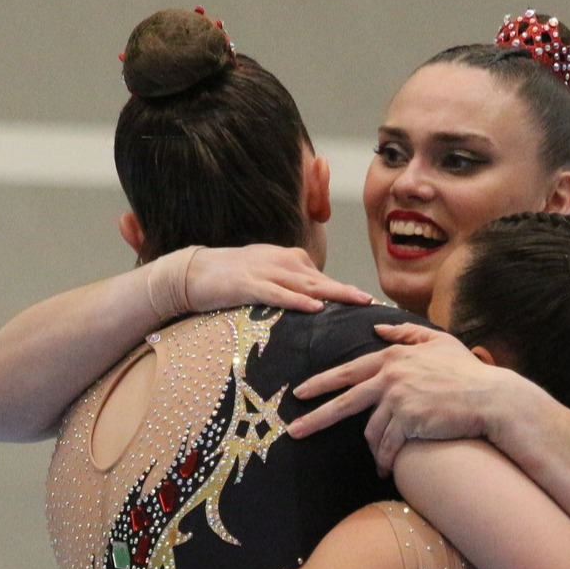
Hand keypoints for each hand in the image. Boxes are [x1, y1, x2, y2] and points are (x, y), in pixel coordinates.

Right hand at [186, 245, 371, 313]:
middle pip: (323, 280)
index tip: (371, 304)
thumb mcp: (269, 278)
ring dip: (334, 294)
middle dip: (350, 292)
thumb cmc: (233, 279)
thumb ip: (292, 287)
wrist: (194, 272)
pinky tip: (315, 308)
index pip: (325, 278)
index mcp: (290, 260)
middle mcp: (282, 262)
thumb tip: (316, 304)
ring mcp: (266, 272)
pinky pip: (278, 294)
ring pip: (307, 285)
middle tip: (375, 304)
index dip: (348, 291)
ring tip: (358, 302)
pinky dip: (297, 301)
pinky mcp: (249, 285)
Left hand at [290, 326, 510, 472]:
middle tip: (294, 431)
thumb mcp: (439, 342)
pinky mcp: (408, 419)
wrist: (491, 398)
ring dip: (376, 450)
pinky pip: (388, 446)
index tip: (300, 393)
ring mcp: (398, 397)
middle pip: (344, 401)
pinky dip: (386, 460)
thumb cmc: (468, 372)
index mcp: (393, 356)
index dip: (322, 383)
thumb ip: (407, 333)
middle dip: (316, 418)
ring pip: (372, 431)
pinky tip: (388, 470)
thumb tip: (378, 328)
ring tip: (382, 463)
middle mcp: (391, 375)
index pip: (348, 371)